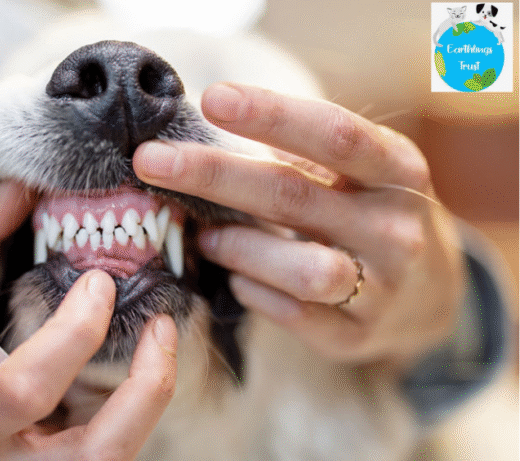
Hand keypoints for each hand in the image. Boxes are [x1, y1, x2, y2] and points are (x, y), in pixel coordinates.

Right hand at [0, 181, 177, 460]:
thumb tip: (24, 185)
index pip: (22, 392)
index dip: (72, 336)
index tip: (98, 282)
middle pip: (94, 457)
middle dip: (144, 393)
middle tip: (161, 326)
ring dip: (150, 401)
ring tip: (161, 339)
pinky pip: (109, 446)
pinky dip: (134, 405)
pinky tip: (140, 358)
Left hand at [133, 83, 464, 368]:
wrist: (430, 297)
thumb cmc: (370, 215)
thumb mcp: (359, 174)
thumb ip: (301, 155)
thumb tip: (206, 132)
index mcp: (398, 171)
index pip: (334, 135)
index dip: (272, 115)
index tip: (212, 98)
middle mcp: (397, 227)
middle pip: (294, 195)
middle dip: (214, 175)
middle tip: (150, 161)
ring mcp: (383, 288)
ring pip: (300, 268)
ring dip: (238, 247)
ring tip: (206, 237)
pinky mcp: (357, 336)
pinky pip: (293, 315)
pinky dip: (253, 292)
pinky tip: (237, 278)